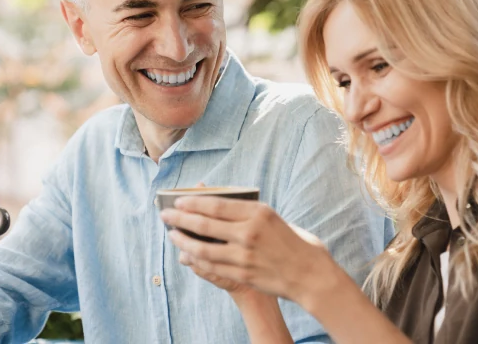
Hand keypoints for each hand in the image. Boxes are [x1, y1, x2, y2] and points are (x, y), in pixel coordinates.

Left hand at [160, 197, 336, 303]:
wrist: (311, 276)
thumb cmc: (294, 243)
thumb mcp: (274, 218)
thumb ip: (248, 214)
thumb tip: (218, 208)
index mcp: (259, 213)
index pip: (217, 205)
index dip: (193, 203)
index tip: (178, 201)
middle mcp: (250, 233)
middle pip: (205, 224)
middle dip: (180, 219)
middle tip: (165, 216)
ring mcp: (245, 256)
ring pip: (203, 248)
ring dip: (183, 241)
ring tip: (173, 235)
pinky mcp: (243, 274)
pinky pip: (212, 266)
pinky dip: (197, 260)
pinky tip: (188, 255)